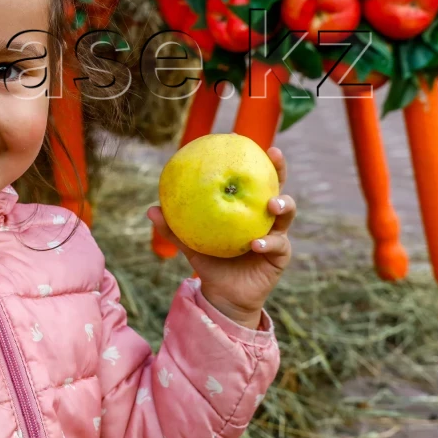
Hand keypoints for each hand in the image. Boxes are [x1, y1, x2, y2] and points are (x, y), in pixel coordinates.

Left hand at [148, 147, 294, 329]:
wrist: (222, 294)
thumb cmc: (209, 261)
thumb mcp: (190, 243)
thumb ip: (173, 227)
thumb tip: (151, 209)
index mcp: (247, 208)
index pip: (256, 180)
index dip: (261, 162)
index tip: (260, 144)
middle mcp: (266, 218)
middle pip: (279, 188)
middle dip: (280, 171)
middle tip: (275, 157)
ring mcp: (278, 235)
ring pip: (286, 215)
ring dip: (282, 205)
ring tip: (271, 204)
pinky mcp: (281, 256)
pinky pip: (278, 245)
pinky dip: (268, 242)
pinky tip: (256, 243)